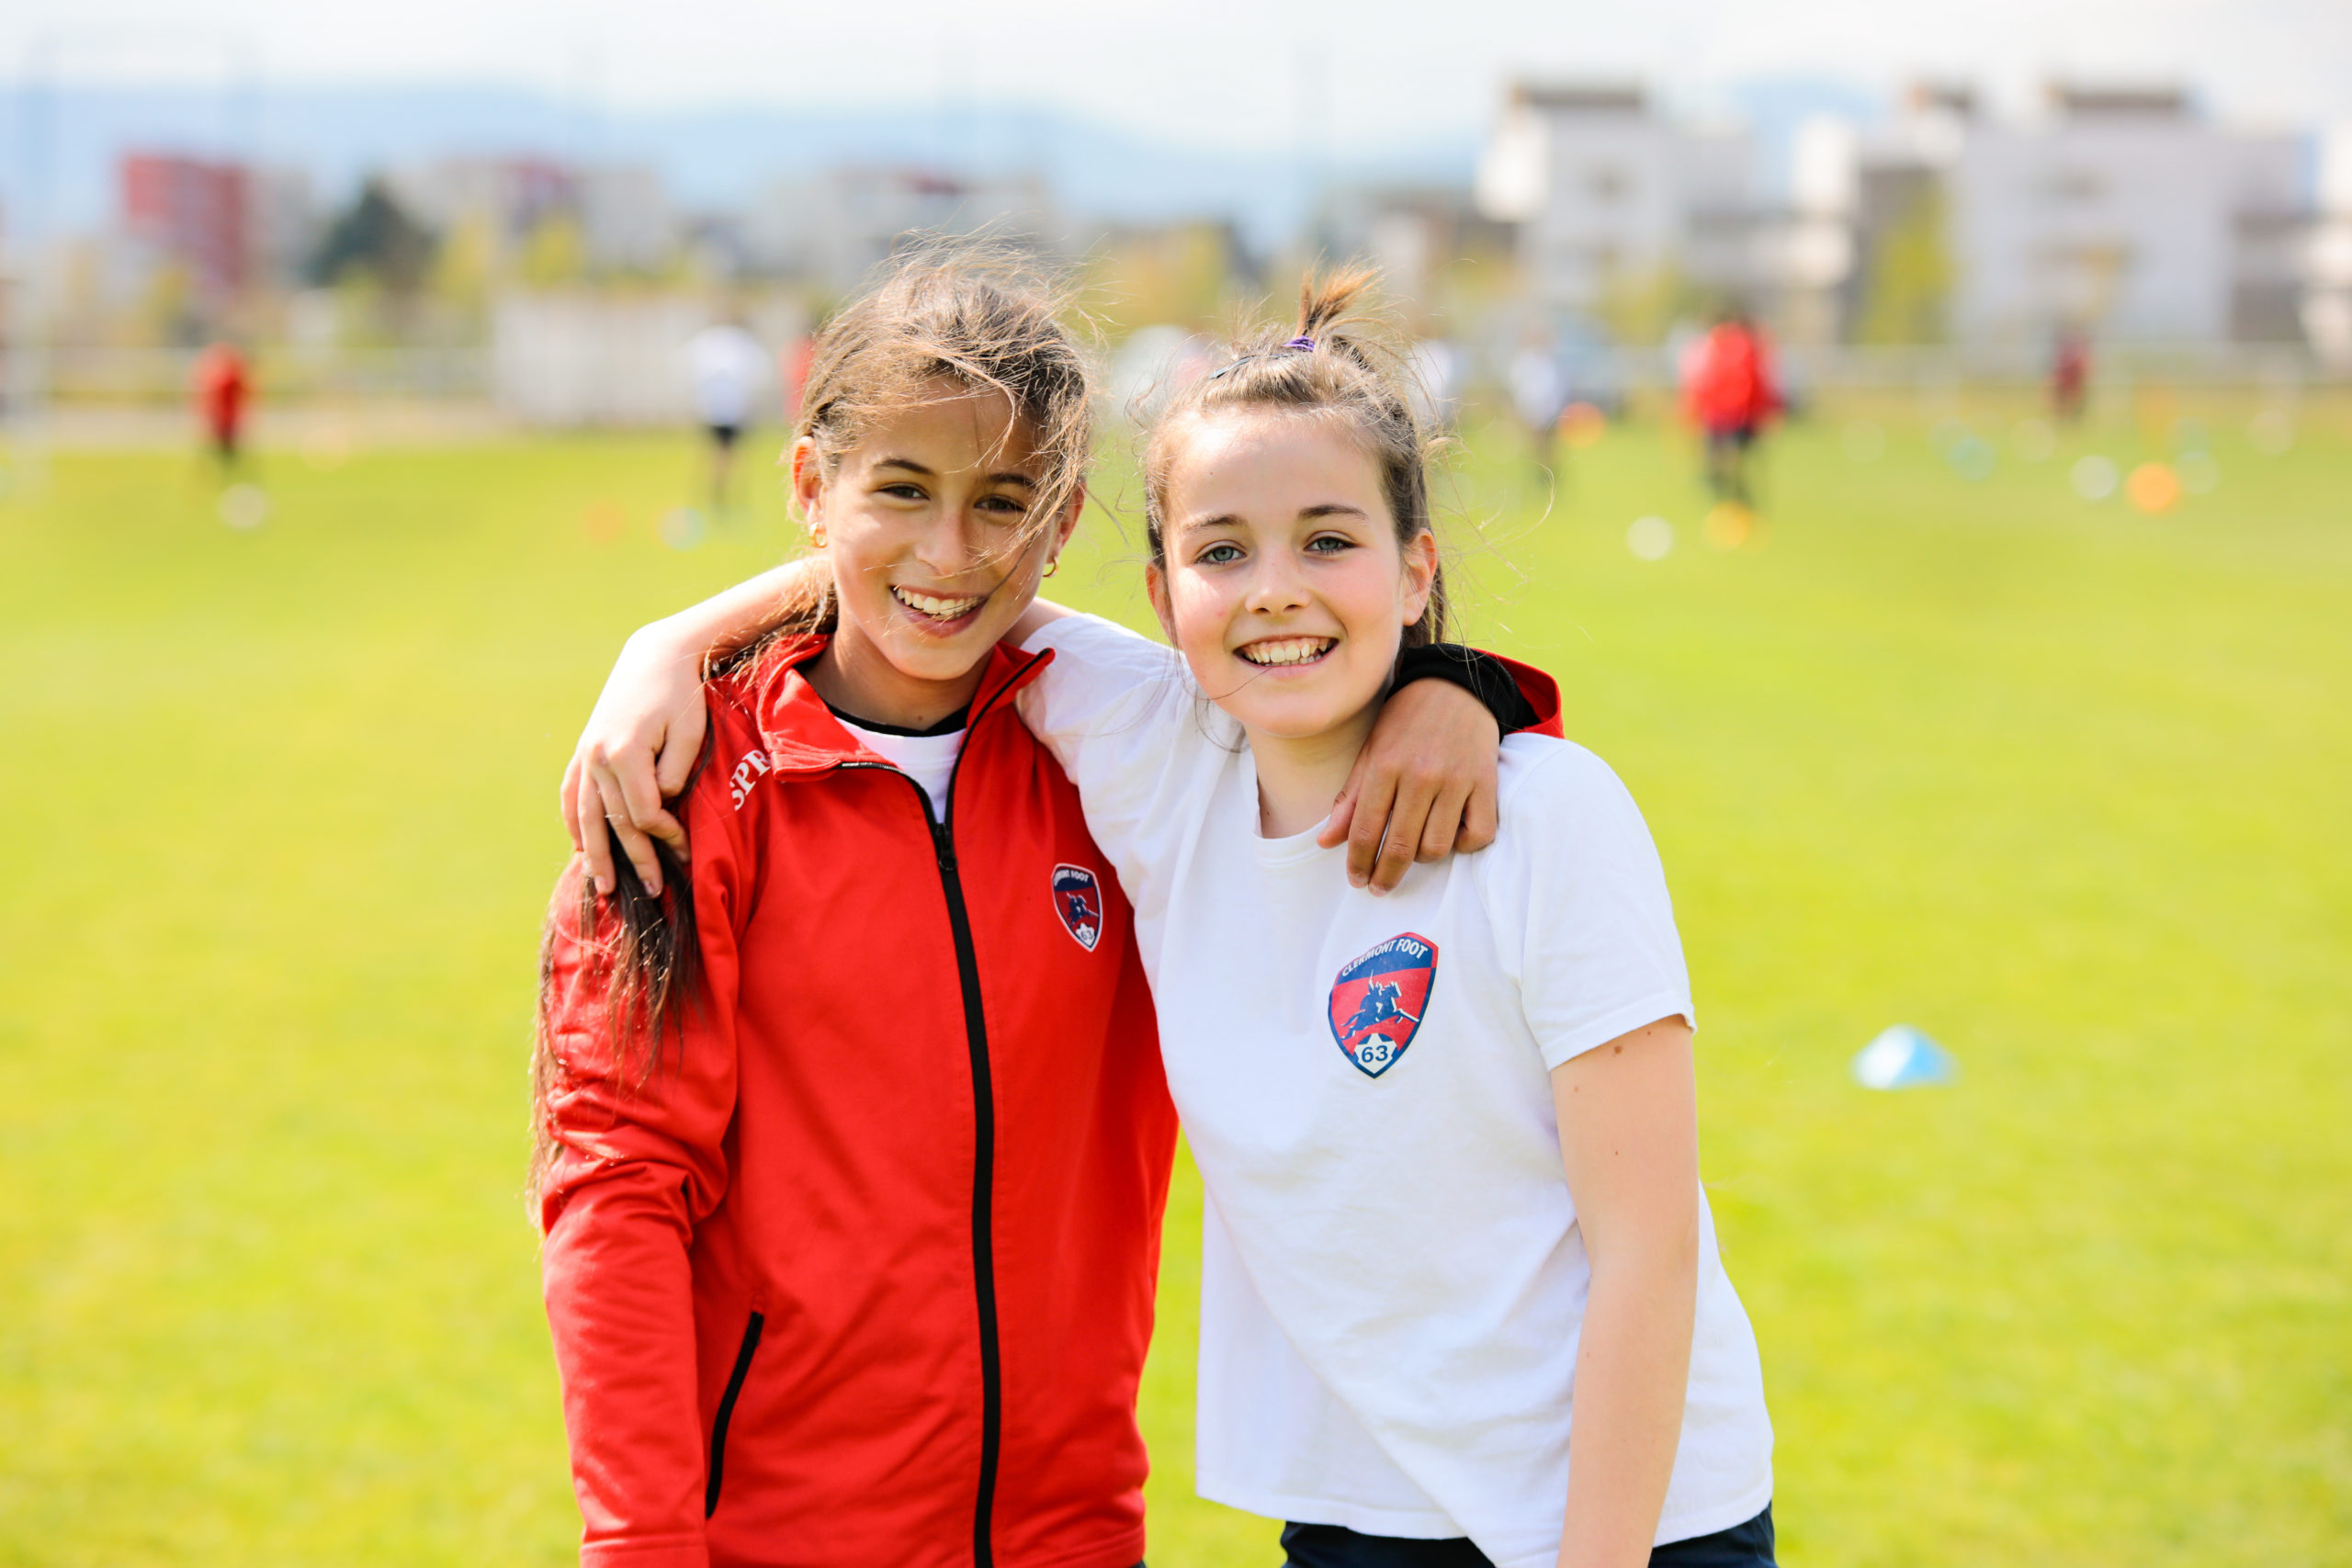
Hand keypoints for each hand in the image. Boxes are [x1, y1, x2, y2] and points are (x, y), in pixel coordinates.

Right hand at [561, 627, 705, 896]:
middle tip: (652, 892)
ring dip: (595, 854)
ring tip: (604, 887)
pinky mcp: (584, 749)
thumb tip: (657, 807)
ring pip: (586, 815)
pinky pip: (572, 793)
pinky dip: (574, 822)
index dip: (665, 836)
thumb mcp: (690, 735)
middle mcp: (597, 757)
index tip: (684, 847)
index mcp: (624, 753)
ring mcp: (586, 753)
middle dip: (635, 859)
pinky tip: (579, 847)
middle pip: (615, 823)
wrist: (656, 656)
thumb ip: (672, 776)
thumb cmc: (682, 696)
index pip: (643, 813)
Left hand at [1317, 679, 1501, 892]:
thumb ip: (1350, 798)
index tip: (1357, 880)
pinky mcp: (1486, 783)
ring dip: (1422, 858)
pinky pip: (1477, 835)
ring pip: (1436, 847)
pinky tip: (1451, 837)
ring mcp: (1456, 780)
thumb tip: (1325, 842)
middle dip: (1385, 876)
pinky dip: (1463, 845)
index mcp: (1385, 765)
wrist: (1455, 687)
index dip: (1357, 862)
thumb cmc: (1406, 721)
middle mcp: (1421, 774)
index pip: (1365, 830)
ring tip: (1414, 852)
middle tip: (1379, 887)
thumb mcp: (1371, 751)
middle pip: (1399, 847)